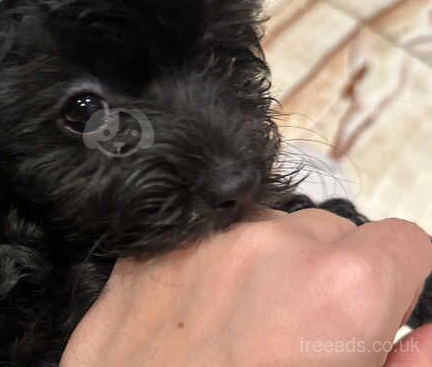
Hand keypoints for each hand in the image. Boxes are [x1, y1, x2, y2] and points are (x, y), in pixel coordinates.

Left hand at [61, 209, 431, 366]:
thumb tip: (429, 333)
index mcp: (340, 288)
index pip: (403, 243)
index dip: (398, 282)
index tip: (376, 313)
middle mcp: (273, 241)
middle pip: (333, 232)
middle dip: (331, 273)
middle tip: (299, 333)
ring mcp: (207, 235)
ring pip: (271, 227)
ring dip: (273, 264)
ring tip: (244, 325)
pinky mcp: (156, 244)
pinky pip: (214, 234)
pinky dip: (221, 260)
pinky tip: (202, 311)